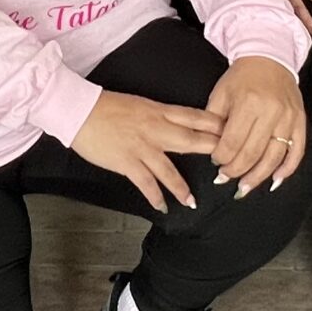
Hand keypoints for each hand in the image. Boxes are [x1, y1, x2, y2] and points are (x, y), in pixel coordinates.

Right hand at [70, 90, 223, 212]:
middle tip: (229, 164)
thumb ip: (159, 115)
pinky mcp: (126, 161)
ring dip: (182, 187)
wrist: (80, 110)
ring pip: (169, 169)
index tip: (232, 131)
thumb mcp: (140, 104)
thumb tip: (175, 124)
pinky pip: (145, 182)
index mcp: (159, 111)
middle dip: (211, 152)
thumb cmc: (107, 106)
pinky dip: (155, 196)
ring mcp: (141, 146)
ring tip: (192, 201)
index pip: (194, 116)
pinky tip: (162, 206)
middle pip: (190, 140)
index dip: (214, 124)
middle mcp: (155, 128)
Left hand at [206, 56, 306, 195]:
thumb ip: (214, 121)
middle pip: (252, 153)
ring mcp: (289, 118)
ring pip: (274, 157)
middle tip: (226, 178)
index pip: (233, 141)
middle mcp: (271, 112)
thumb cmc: (242, 77)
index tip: (216, 162)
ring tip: (245, 187)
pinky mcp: (300, 121)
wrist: (269, 57)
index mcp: (248, 102)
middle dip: (236, 170)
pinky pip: (297, 151)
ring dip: (258, 177)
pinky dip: (287, 169)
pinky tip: (275, 180)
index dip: (222, 157)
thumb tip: (211, 149)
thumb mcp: (221, 93)